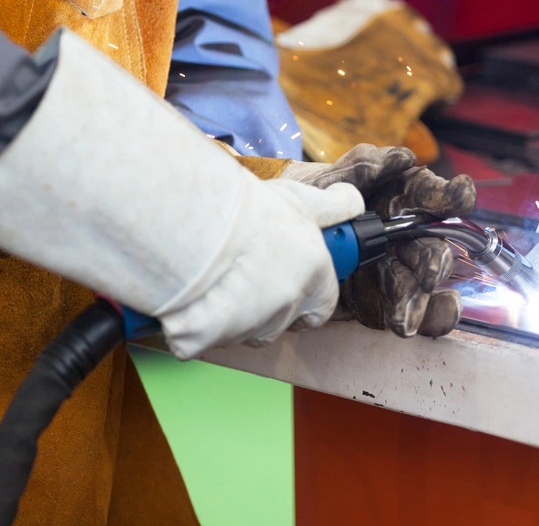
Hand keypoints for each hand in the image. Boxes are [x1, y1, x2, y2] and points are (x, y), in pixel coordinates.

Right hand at [0, 29, 365, 359]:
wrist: (196, 218)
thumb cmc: (250, 206)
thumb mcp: (300, 198)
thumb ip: (334, 207)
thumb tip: (357, 204)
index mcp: (314, 279)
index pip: (322, 307)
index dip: (306, 295)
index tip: (288, 280)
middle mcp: (285, 308)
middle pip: (278, 320)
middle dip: (263, 302)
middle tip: (239, 271)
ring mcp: (244, 327)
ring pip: (240, 330)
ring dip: (227, 310)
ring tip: (210, 272)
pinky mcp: (201, 339)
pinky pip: (193, 338)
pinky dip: (185, 322)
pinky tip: (182, 293)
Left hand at [281, 144, 475, 336]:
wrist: (273, 243)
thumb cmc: (304, 204)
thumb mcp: (322, 182)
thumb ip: (357, 169)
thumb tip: (401, 159)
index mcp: (395, 199)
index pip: (429, 196)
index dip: (449, 195)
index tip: (460, 195)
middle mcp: (403, 235)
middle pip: (431, 247)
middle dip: (434, 261)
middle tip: (429, 274)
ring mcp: (394, 271)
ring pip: (420, 285)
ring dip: (419, 300)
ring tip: (406, 317)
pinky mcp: (382, 302)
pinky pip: (411, 312)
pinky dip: (425, 319)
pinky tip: (416, 324)